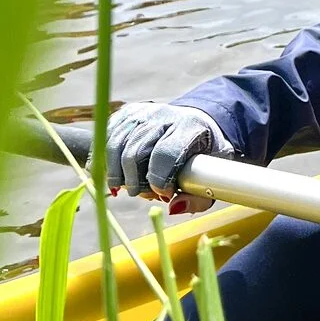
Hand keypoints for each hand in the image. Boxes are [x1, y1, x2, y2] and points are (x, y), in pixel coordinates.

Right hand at [106, 103, 232, 204]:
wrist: (196, 121)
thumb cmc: (204, 152)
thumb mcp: (213, 176)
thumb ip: (197, 198)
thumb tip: (173, 208)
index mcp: (190, 127)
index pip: (165, 153)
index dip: (159, 179)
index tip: (163, 194)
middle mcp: (163, 115)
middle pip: (134, 152)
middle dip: (134, 182)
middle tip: (143, 194)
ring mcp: (142, 112)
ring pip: (115, 146)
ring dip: (117, 174)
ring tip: (129, 187)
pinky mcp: (126, 113)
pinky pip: (106, 139)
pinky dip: (106, 161)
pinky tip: (118, 174)